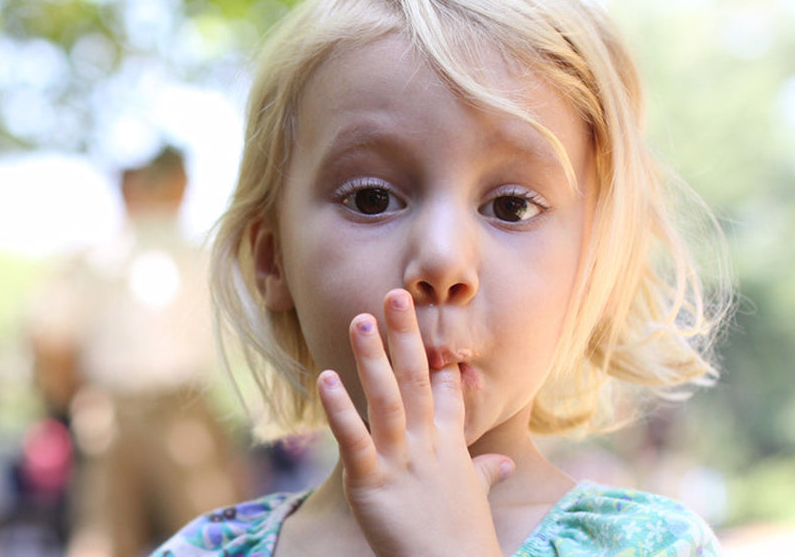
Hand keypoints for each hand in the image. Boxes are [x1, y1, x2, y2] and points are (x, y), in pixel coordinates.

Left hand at [317, 288, 513, 556]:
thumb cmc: (461, 539)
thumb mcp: (474, 498)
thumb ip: (484, 474)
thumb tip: (502, 463)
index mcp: (450, 446)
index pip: (448, 392)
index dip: (438, 356)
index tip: (432, 320)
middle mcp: (427, 445)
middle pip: (417, 380)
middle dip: (405, 337)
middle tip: (394, 294)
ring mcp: (401, 460)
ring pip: (386, 399)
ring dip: (372, 358)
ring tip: (360, 319)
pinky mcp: (372, 481)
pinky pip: (354, 438)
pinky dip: (339, 408)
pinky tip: (325, 379)